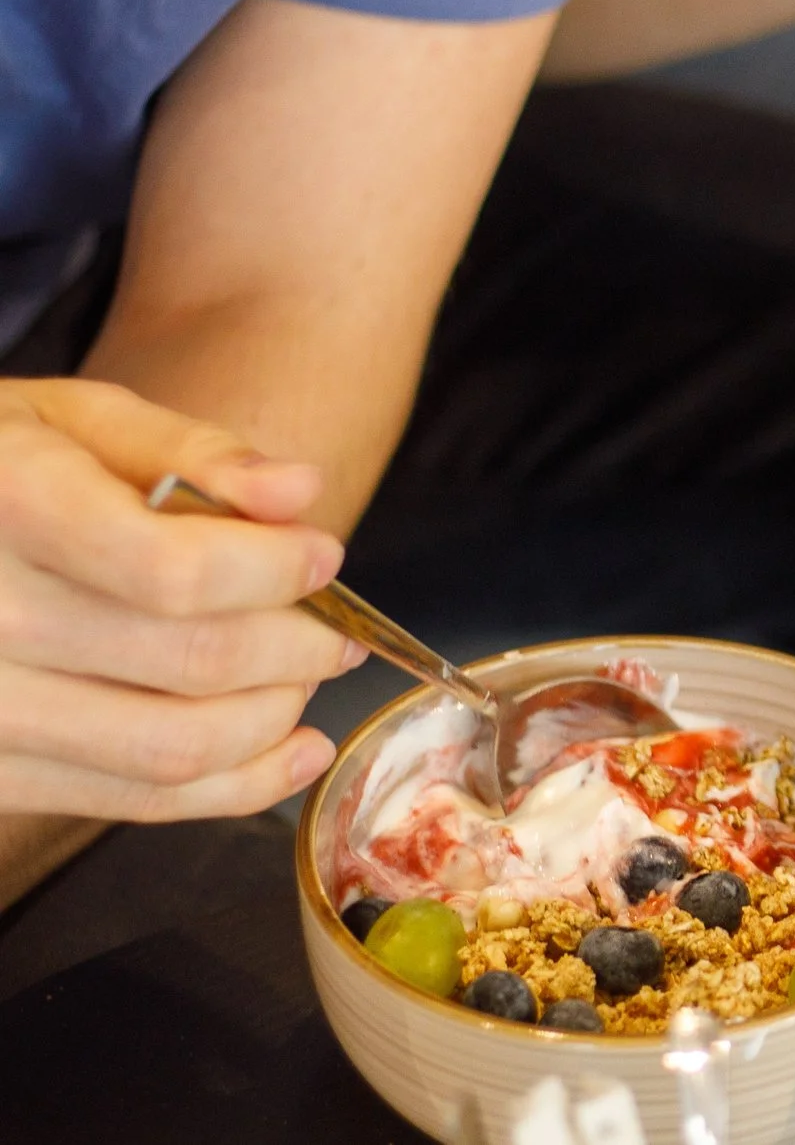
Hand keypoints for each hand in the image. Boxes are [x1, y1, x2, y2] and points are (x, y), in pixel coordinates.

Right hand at [0, 380, 360, 822]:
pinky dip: (231, 787)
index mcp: (11, 508)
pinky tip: (288, 752)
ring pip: (171, 748)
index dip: (274, 571)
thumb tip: (298, 492)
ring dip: (272, 722)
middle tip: (333, 632)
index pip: (175, 570)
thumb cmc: (0, 470)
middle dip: (296, 650)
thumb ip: (196, 451)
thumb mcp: (79, 420)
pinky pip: (132, 800)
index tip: (323, 558)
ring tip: (306, 683)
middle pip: (191, 663)